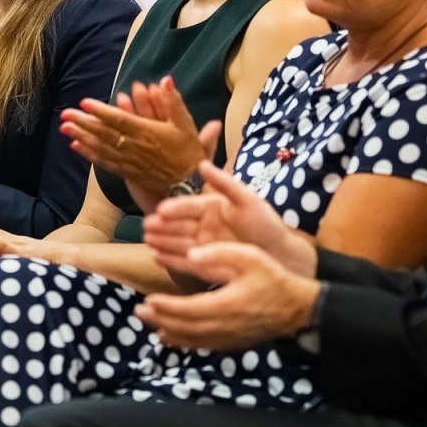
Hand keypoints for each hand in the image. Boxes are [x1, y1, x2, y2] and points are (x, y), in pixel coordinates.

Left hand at [61, 78, 221, 211]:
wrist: (189, 185)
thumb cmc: (187, 152)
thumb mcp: (185, 124)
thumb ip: (173, 101)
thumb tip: (165, 80)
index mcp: (147, 132)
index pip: (119, 120)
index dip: (101, 111)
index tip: (84, 103)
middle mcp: (134, 147)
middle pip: (104, 133)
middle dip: (83, 123)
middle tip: (64, 114)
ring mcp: (128, 161)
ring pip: (100, 148)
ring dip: (81, 137)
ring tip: (64, 128)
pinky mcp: (126, 172)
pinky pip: (104, 163)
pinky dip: (89, 155)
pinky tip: (76, 147)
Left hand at [135, 242, 321, 351]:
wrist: (298, 308)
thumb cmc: (273, 279)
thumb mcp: (250, 257)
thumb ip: (220, 253)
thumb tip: (191, 254)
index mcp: (226, 304)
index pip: (187, 310)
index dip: (165, 308)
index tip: (148, 300)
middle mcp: (225, 326)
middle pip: (184, 328)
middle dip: (159, 320)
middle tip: (138, 312)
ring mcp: (229, 338)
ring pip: (191, 340)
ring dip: (168, 332)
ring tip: (149, 324)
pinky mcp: (233, 344)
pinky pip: (203, 346)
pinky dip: (184, 343)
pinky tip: (171, 338)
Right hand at [143, 161, 314, 276]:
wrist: (280, 255)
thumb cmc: (266, 224)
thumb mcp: (248, 200)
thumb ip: (225, 183)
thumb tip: (202, 164)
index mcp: (212, 206)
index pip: (189, 205)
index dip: (175, 207)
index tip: (161, 209)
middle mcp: (203, 225)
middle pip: (178, 224)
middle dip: (162, 225)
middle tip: (146, 226)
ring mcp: (203, 244)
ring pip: (178, 242)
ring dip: (162, 241)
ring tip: (147, 241)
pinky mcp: (205, 262)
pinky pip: (185, 260)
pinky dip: (171, 259)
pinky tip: (157, 257)